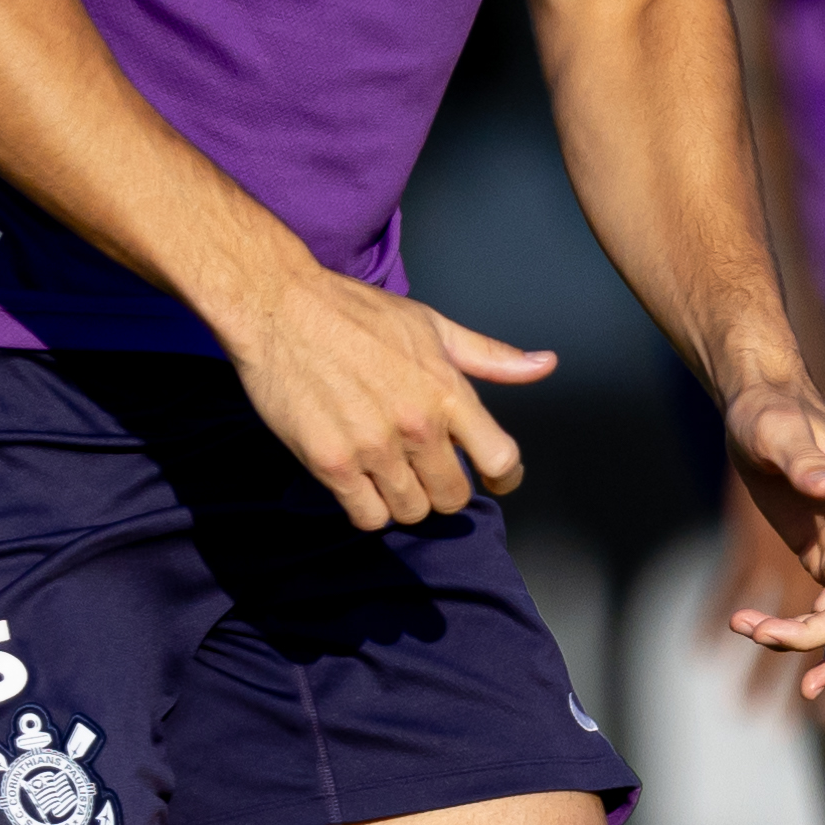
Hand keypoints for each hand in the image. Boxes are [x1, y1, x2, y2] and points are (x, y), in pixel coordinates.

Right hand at [222, 255, 553, 531]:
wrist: (280, 307)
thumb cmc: (355, 312)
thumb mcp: (431, 325)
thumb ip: (489, 356)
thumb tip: (545, 365)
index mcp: (447, 391)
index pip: (500, 460)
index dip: (503, 478)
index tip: (493, 480)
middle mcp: (416, 425)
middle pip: (453, 497)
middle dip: (444, 488)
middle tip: (424, 469)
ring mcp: (373, 448)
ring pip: (411, 512)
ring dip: (404, 499)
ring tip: (387, 471)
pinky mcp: (331, 464)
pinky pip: (367, 517)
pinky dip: (368, 507)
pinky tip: (360, 482)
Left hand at [719, 374, 824, 702]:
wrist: (757, 403)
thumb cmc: (768, 411)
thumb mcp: (776, 430)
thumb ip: (801, 457)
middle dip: (816, 634)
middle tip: (761, 632)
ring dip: (801, 636)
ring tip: (747, 627)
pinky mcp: (823, 555)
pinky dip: (800, 628)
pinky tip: (759, 628)